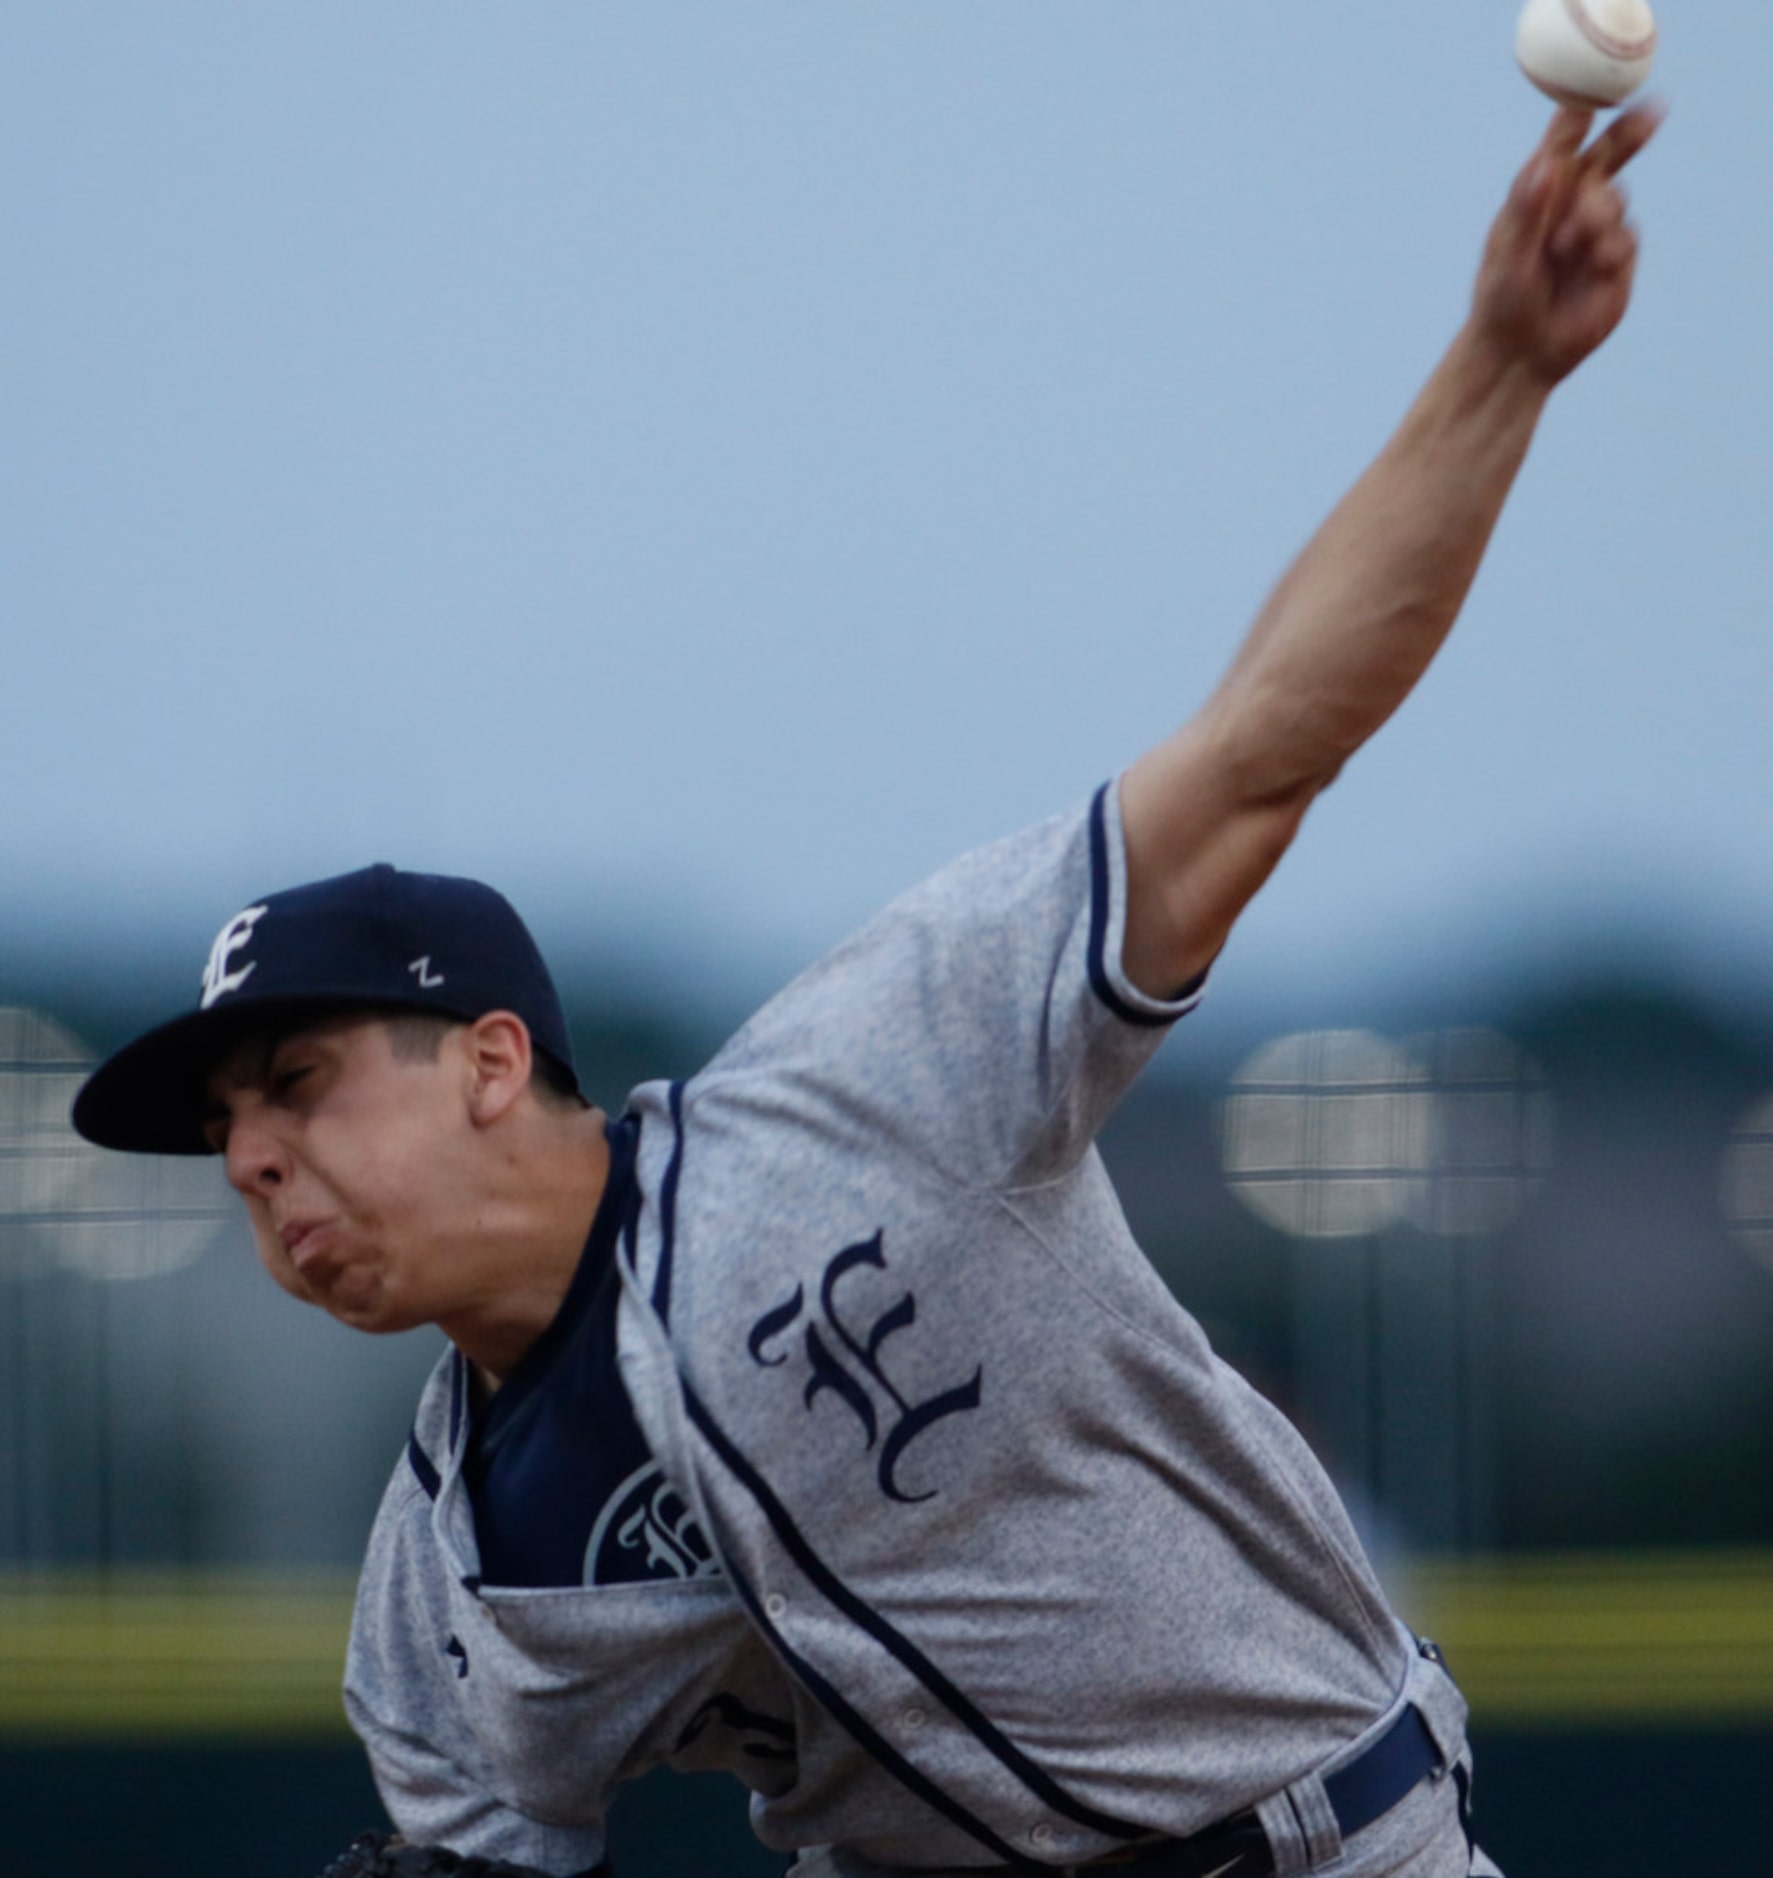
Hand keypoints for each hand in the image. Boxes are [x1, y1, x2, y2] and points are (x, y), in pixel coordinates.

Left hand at [1470, 102, 1662, 386]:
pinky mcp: (1616, 260)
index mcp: (1537, 194)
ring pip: (1615, 199)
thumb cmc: (1500, 302)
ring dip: (1598, 216)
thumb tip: (1545, 165)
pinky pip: (1626, 237)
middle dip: (1631, 131)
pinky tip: (1595, 264)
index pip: (1561, 144)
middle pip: (1609, 156)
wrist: (1520, 353)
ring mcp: (1596, 230)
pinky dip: (1611, 246)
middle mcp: (1570, 205)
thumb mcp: (1507, 255)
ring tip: (1569, 246)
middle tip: (1655, 108)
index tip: (1592, 92)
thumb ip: (1526, 209)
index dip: (1578, 115)